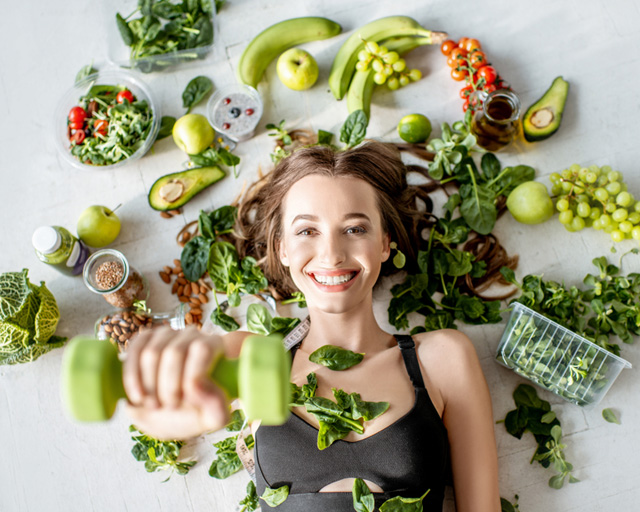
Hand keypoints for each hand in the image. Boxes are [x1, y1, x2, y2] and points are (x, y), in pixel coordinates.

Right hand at [122, 326, 229, 440]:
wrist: (173, 412)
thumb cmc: (197, 411)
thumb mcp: (213, 418)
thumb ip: (218, 410)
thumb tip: (199, 389)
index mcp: (215, 346)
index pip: (202, 349)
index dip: (191, 375)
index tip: (187, 401)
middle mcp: (192, 335)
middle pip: (174, 351)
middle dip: (168, 385)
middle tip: (170, 407)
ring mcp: (167, 335)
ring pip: (151, 352)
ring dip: (149, 384)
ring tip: (155, 405)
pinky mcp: (145, 339)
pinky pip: (134, 350)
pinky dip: (132, 376)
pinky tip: (138, 397)